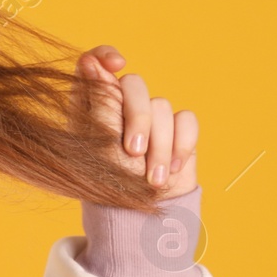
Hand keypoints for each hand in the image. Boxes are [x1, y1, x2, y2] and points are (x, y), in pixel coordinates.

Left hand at [74, 44, 198, 198]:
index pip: (93, 63)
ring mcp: (150, 118)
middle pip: (134, 84)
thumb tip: (92, 63)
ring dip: (159, 146)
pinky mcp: (176, 131)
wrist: (140, 220)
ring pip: (162, 105)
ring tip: (151, 179)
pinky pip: (186, 119)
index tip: (116, 64)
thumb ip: (98, 104)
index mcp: (89, 106)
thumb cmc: (109, 184)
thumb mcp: (99, 147)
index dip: (105, 56)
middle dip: (138, 118)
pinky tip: (171, 170)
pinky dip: (181, 145)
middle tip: (133, 152)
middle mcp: (119, 106)